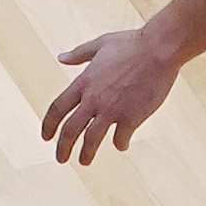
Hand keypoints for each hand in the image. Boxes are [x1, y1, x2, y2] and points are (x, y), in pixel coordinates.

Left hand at [40, 26, 182, 165]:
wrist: (159, 50)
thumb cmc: (131, 44)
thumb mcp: (99, 45)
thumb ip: (79, 54)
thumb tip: (60, 58)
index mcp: (83, 82)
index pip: (57, 108)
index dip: (49, 125)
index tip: (46, 137)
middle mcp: (93, 99)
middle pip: (70, 130)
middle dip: (62, 148)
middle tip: (61, 159)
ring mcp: (111, 110)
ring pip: (91, 139)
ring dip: (86, 154)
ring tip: (84, 161)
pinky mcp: (131, 117)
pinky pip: (120, 138)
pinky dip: (120, 144)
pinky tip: (122, 146)